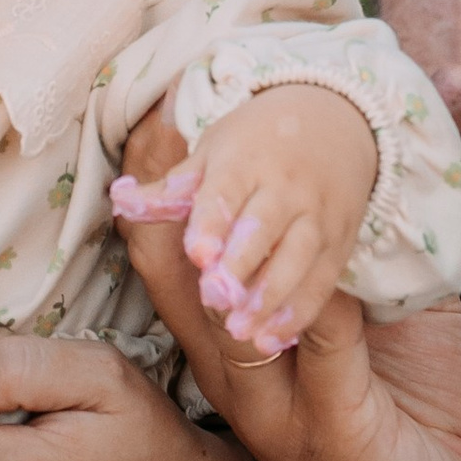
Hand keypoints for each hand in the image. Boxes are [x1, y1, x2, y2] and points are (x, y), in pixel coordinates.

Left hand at [115, 83, 379, 356]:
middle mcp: (286, 188)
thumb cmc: (258, 141)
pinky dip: (299, 313)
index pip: (227, 192)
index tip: (197, 254)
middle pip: (265, 229)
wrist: (335, 120)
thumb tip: (120, 200)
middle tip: (214, 300)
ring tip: (241, 333)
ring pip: (298, 260)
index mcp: (246, 160)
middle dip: (241, 267)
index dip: (213, 223)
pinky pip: (322, 282)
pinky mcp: (340, 243)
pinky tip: (273, 340)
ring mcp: (318, 216)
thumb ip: (172, 186)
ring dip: (270, 299)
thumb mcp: (213, 149)